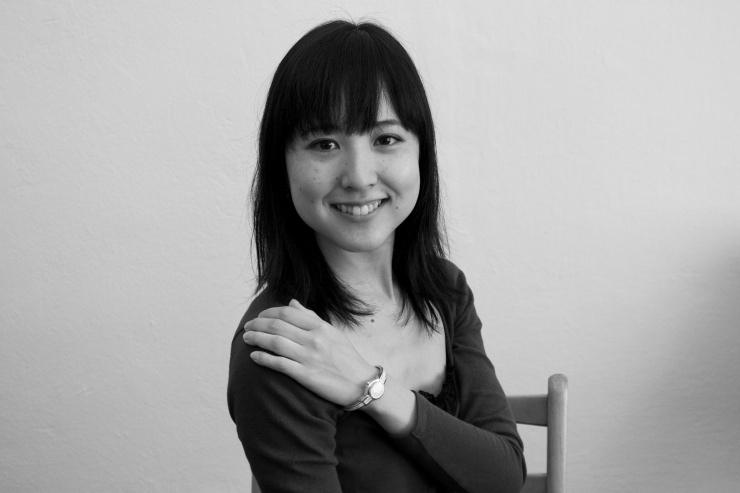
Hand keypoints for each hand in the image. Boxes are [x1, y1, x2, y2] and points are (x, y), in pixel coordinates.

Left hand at [243, 300, 376, 406]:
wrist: (361, 383)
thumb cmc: (346, 357)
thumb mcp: (332, 332)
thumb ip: (311, 317)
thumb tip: (292, 303)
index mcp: (320, 327)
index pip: (288, 313)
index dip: (269, 313)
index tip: (259, 316)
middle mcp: (313, 339)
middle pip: (277, 326)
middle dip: (257, 324)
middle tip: (247, 327)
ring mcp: (309, 357)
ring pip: (275, 343)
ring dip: (256, 339)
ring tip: (246, 338)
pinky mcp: (306, 375)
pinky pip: (279, 364)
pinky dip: (264, 359)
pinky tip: (254, 357)